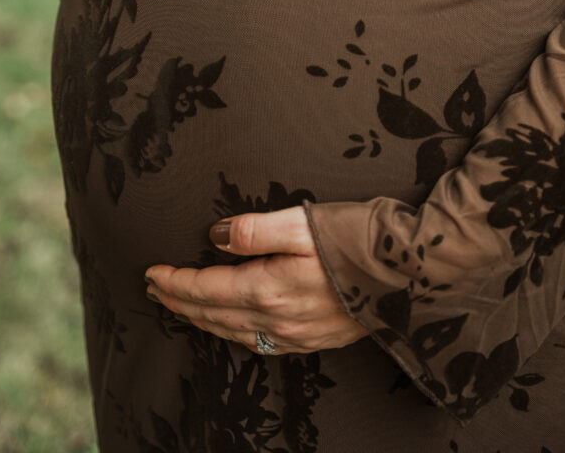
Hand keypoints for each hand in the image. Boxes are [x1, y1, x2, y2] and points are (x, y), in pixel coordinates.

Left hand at [143, 206, 368, 354]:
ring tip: (183, 305)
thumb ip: (253, 229)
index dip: (176, 281)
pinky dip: (233, 333)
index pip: (207, 289)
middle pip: (214, 315)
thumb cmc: (359, 238)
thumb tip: (214, 237)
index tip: (152, 272)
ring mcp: (298, 334)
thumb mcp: (302, 221)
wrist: (412, 270)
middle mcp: (279, 320)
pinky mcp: (315, 338)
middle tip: (156, 289)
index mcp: (270, 289)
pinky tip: (232, 326)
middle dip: (180, 302)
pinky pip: (259, 343)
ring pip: (234, 332)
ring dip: (203, 319)